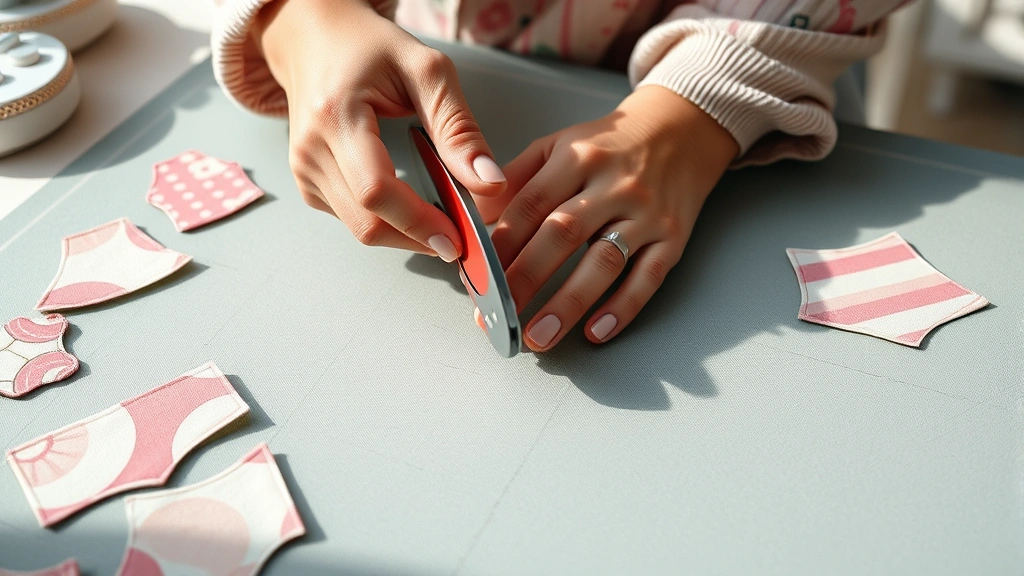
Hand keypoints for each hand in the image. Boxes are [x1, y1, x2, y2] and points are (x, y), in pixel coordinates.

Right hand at [253, 0, 506, 259]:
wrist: (314, 39)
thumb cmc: (367, 47)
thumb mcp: (426, 71)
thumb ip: (458, 128)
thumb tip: (490, 182)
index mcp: (336, 116)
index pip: (376, 190)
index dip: (418, 222)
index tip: (457, 237)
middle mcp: (311, 150)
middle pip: (367, 221)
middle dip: (418, 237)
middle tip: (461, 238)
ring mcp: (304, 171)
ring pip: (360, 228)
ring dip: (406, 234)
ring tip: (442, 220)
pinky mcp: (308, 184)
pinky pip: (351, 219)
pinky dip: (387, 222)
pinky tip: (411, 206)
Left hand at [480, 86, 737, 350]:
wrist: (683, 130)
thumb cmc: (610, 146)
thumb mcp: (559, 145)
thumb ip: (516, 179)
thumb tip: (473, 217)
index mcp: (577, 158)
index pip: (531, 205)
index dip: (501, 244)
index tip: (477, 277)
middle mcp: (613, 185)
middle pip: (563, 235)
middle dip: (525, 279)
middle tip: (498, 315)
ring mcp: (646, 213)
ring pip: (604, 262)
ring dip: (568, 303)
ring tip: (538, 336)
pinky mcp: (673, 238)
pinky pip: (648, 278)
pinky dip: (622, 308)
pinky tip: (595, 332)